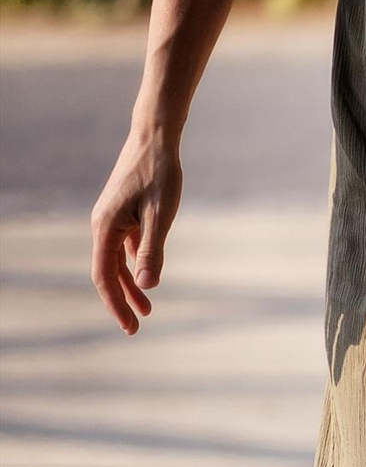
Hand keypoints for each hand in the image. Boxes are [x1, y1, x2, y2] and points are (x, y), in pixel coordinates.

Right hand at [92, 128, 183, 334]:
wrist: (154, 139)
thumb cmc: (160, 174)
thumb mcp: (162, 216)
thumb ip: (153, 251)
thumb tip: (147, 286)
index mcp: (105, 227)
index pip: (105, 276)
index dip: (115, 303)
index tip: (129, 327)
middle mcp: (102, 224)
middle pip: (108, 272)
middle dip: (121, 300)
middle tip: (136, 327)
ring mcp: (112, 219)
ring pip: (117, 260)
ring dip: (131, 285)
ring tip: (147, 308)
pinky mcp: (124, 213)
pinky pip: (125, 247)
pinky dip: (135, 264)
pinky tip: (147, 276)